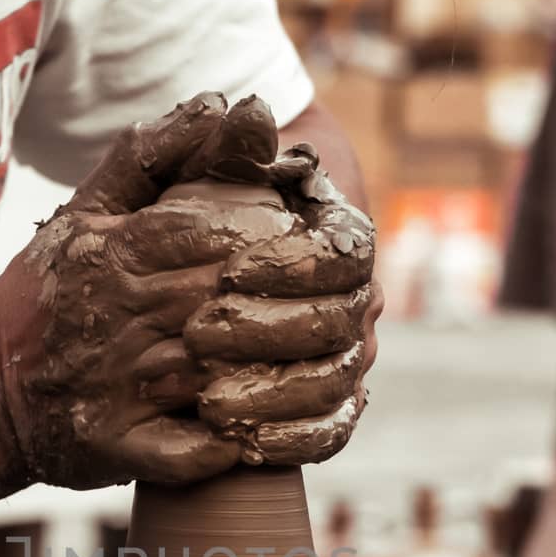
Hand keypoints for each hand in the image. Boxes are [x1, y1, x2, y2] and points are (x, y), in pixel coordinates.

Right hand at [0, 94, 376, 488]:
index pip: (224, 236)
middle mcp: (124, 317)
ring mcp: (121, 387)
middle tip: (359, 310)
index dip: (286, 243)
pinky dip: (241, 450)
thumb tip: (238, 106)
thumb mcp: (87, 212)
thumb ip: (158, 155)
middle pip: (237, 305)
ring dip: (292, 381)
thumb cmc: (43, 298)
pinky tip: (283, 437)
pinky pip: (195, 454)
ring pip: (228, 380)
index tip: (332, 249)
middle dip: (304, 308)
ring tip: (342, 374)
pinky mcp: (117, 446)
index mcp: (123, 255)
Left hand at [185, 152, 378, 465]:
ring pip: (334, 384)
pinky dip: (291, 440)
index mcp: (343, 242)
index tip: (231, 268)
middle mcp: (356, 302)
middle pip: (338, 324)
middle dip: (268, 332)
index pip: (343, 255)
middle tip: (199, 334)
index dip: (292, 265)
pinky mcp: (328, 410)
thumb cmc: (208, 214)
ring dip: (273, 393)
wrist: (200, 275)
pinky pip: (328, 433)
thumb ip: (223, 147)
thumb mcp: (203, 180)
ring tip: (208, 399)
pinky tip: (242, 444)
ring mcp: (346, 359)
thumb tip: (245, 112)